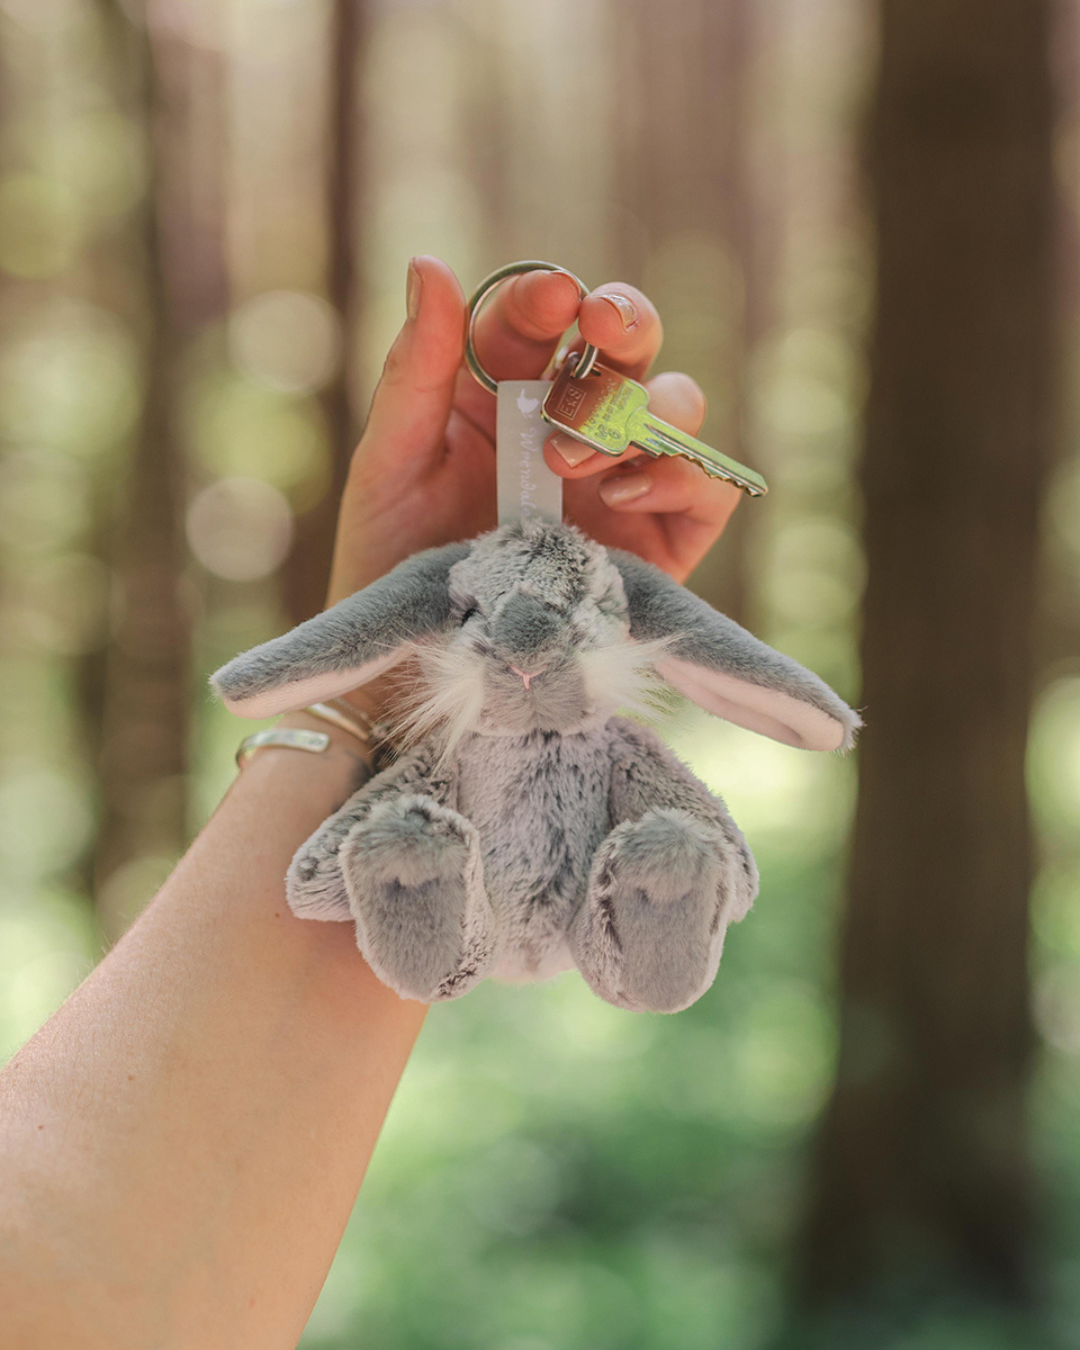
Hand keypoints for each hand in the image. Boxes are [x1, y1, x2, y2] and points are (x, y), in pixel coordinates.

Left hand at [326, 255, 742, 604]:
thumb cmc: (388, 563)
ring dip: (635, 413)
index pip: (541, 320)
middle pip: (624, 347)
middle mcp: (570, 425)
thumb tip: (428, 262)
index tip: (547, 303)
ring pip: (673, 408)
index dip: (549, 299)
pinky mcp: (659, 543)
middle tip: (600, 327)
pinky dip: (682, 477)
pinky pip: (705, 490)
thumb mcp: (390, 464)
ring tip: (571, 460)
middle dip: (624, 321)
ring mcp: (621, 482)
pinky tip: (621, 493)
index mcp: (501, 391)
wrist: (413, 665)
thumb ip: (415, 371)